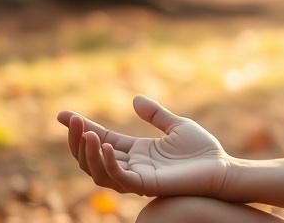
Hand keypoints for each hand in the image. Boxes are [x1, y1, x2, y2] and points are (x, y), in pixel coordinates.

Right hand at [56, 95, 231, 197]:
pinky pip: (119, 178)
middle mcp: (131, 165)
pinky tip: (104, 146)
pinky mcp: (145, 185)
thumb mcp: (176, 125)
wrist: (221, 167)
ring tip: (87, 133)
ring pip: (98, 171)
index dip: (82, 128)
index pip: (101, 139)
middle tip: (73, 121)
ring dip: (88, 153)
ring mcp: (136, 177)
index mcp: (136, 151)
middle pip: (92, 156)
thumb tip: (134, 98)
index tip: (63, 115)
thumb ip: (155, 114)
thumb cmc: (202, 150)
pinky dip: (108, 163)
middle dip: (79, 140)